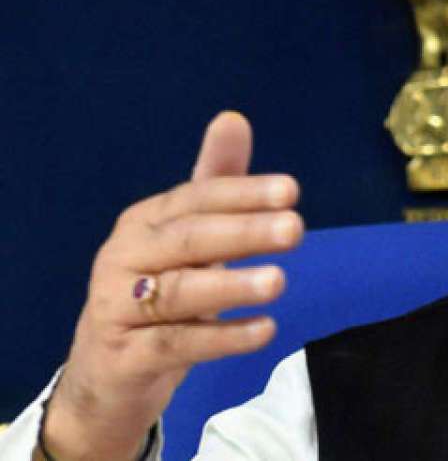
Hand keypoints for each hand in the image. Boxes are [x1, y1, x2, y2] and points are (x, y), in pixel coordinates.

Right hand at [40, 112, 302, 459]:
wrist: (106, 374)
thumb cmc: (156, 292)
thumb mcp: (187, 238)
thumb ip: (215, 182)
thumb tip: (234, 118)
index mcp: (144, 222)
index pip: (196, 199)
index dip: (242, 193)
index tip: (291, 190)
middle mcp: (124, 258)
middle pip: (187, 240)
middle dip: (243, 232)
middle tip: (296, 228)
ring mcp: (117, 308)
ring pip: (177, 293)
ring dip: (231, 286)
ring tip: (279, 281)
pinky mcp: (125, 356)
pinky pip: (175, 344)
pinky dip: (221, 338)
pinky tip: (264, 330)